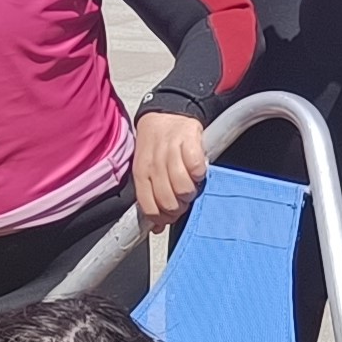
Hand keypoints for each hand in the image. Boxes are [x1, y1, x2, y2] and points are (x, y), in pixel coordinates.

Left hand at [131, 109, 208, 225]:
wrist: (168, 113)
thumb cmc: (159, 146)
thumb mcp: (148, 170)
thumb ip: (151, 198)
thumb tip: (157, 228)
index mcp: (141, 173)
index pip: (150, 207)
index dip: (163, 218)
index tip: (170, 217)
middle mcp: (154, 164)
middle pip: (168, 202)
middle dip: (179, 206)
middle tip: (183, 198)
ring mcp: (171, 153)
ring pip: (183, 189)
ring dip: (191, 191)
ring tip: (192, 184)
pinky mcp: (190, 142)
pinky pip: (197, 168)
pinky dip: (200, 173)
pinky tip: (198, 170)